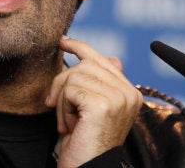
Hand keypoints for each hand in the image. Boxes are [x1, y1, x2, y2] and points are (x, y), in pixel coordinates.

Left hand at [45, 36, 142, 167]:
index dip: (80, 47)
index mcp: (129, 93)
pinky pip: (70, 89)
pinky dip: (63, 108)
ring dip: (62, 100)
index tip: (63, 41)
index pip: (103, 59)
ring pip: (74, 75)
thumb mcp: (93, 109)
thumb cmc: (86, 143)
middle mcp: (129, 93)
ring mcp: (118, 98)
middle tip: (55, 105)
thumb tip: (113, 57)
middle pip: (84, 64)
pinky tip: (70, 125)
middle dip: (62, 82)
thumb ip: (100, 83)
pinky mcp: (103, 104)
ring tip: (69, 122)